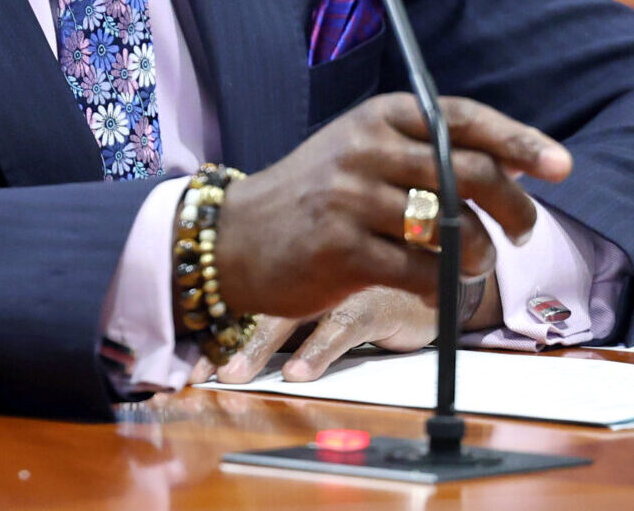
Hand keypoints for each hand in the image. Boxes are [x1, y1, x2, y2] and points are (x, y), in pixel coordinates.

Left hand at [204, 266, 507, 384]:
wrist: (442, 268)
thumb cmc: (377, 278)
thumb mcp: (331, 286)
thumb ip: (294, 300)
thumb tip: (240, 346)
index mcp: (297, 259)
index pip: (246, 292)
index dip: (216, 330)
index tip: (191, 369)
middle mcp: (314, 265)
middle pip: (259, 303)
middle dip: (226, 339)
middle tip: (203, 372)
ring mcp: (343, 281)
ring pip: (292, 315)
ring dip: (259, 347)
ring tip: (235, 375)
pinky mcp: (377, 301)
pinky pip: (341, 327)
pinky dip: (318, 351)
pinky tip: (299, 374)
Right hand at [211, 93, 569, 325]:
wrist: (237, 238)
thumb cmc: (315, 195)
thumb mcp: (362, 151)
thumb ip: (424, 150)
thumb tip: (513, 161)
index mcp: (379, 117)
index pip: (462, 120)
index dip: (519, 140)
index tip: (561, 165)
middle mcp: (366, 149)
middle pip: (467, 171)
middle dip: (514, 204)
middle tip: (526, 229)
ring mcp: (351, 199)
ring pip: (450, 226)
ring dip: (478, 253)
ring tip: (476, 264)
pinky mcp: (341, 251)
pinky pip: (421, 272)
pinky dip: (445, 288)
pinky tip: (444, 293)